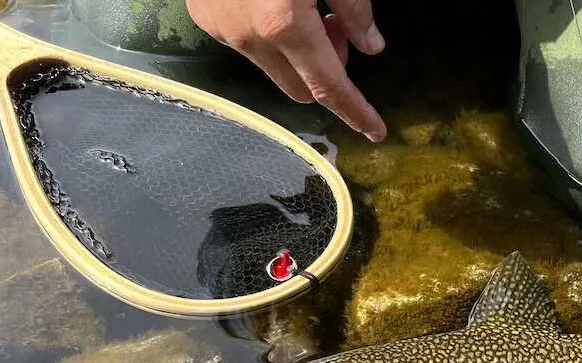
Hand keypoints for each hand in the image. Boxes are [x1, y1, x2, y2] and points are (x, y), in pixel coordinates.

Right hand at [186, 0, 386, 141]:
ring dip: (299, 55)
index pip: (330, 87)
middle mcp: (249, 38)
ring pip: (275, 69)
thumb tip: (370, 45)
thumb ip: (354, 8)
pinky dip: (270, 37)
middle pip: (302, 88)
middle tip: (338, 29)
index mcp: (284, 25)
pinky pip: (248, 45)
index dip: (357, 111)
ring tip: (306, 9)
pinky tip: (272, 1)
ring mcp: (222, 30)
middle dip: (328, 73)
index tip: (377, 131)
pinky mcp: (205, 18)